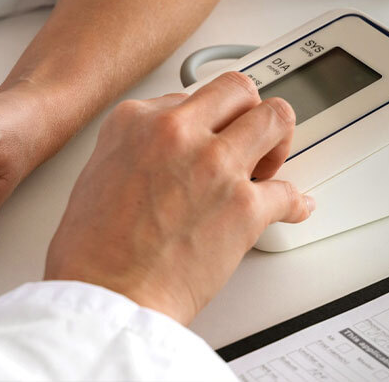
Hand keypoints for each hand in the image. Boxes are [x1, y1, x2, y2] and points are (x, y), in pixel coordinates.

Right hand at [44, 72, 314, 323]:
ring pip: (274, 120)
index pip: (189, 95)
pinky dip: (295, 203)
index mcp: (136, 119)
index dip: (204, 120)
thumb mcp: (97, 171)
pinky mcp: (245, 206)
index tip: (211, 133)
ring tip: (269, 163)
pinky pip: (289, 192)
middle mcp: (178, 132)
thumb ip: (136, 147)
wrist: (107, 297)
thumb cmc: (93, 252)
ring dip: (278, 141)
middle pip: (238, 90)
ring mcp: (215, 165)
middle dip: (249, 111)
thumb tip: (164, 152)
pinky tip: (293, 207)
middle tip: (248, 137)